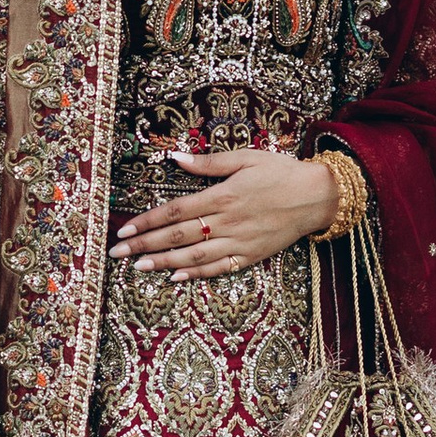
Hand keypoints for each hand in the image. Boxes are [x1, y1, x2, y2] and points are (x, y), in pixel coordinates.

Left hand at [111, 143, 340, 277]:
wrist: (318, 196)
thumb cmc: (281, 172)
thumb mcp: (246, 158)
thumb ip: (209, 162)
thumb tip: (176, 158)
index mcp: (222, 195)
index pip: (175, 211)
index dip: (147, 221)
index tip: (125, 228)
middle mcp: (227, 222)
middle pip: (177, 236)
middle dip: (144, 245)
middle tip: (117, 253)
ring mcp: (238, 242)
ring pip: (193, 256)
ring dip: (163, 263)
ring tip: (138, 267)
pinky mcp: (250, 256)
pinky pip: (218, 268)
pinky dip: (196, 275)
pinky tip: (176, 278)